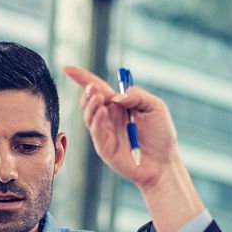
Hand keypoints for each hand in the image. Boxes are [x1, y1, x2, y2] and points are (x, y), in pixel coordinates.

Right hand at [63, 65, 205, 231]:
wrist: (164, 163)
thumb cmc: (161, 135)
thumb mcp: (155, 107)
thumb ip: (137, 96)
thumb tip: (116, 97)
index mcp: (120, 105)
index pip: (97, 87)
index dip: (82, 78)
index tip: (68, 68)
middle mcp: (109, 117)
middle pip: (90, 101)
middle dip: (88, 92)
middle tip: (93, 89)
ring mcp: (105, 132)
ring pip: (89, 115)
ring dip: (91, 105)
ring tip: (98, 98)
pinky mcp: (104, 148)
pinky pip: (95, 131)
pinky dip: (96, 120)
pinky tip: (102, 112)